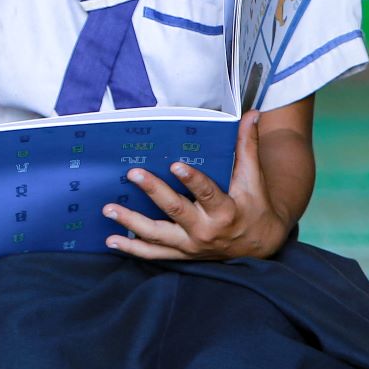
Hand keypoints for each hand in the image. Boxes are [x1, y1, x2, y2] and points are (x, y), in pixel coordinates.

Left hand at [104, 109, 289, 261]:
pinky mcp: (182, 254)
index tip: (175, 165)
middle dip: (153, 191)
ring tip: (109, 209)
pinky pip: (154, 254)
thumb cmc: (254, 205)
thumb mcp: (253, 178)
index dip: (192, 180)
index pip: (207, 193)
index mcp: (225, 210)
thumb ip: (248, 146)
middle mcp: (206, 231)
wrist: (259, 244)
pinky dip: (132, 248)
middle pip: (176, 210)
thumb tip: (253, 114)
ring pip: (158, 235)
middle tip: (132, 174)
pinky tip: (111, 240)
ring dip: (131, 222)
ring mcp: (191, 245)